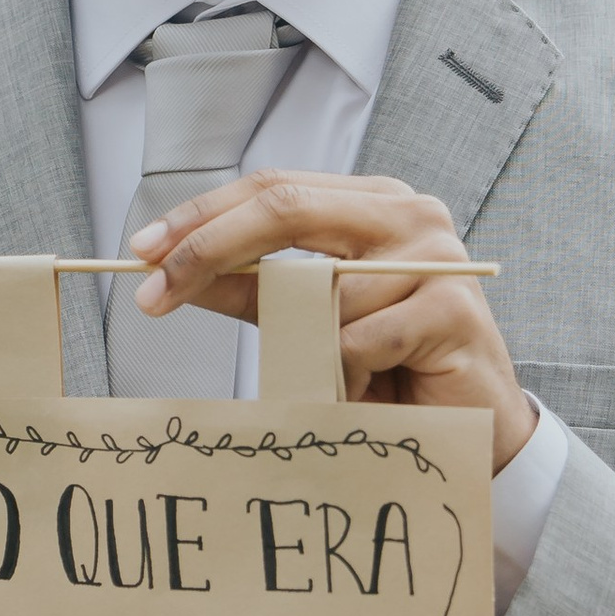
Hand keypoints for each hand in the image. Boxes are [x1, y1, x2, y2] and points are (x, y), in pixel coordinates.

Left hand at [131, 170, 536, 469]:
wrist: (471, 427)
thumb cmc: (390, 368)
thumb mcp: (305, 319)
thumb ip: (250, 288)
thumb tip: (170, 269)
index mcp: (372, 203)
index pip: (274, 188)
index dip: (204, 216)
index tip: (143, 251)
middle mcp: (409, 214)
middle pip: (287, 208)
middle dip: (209, 249)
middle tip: (155, 291)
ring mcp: (438, 257)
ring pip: (319, 292)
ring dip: (306, 348)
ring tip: (336, 378)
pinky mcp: (452, 308)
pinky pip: (356, 339)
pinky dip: (345, 374)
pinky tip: (371, 388)